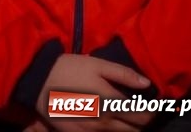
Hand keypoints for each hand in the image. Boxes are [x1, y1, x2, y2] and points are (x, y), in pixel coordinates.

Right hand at [36, 53, 153, 130]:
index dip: (154, 113)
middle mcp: (105, 123)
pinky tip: (105, 122)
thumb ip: (123, 74)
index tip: (154, 106)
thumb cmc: (68, 69)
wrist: (36, 80)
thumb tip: (147, 84)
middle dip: (142, 123)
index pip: (145, 117)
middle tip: (140, 112)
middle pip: (136, 131)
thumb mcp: (95, 64)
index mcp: (112, 104)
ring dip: (127, 128)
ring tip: (123, 116)